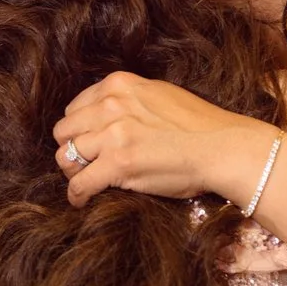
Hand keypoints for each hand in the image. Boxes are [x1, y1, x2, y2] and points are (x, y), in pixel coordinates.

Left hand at [52, 71, 270, 207]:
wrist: (222, 146)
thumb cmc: (198, 124)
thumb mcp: (157, 94)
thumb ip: (127, 100)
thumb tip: (105, 114)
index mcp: (118, 85)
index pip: (75, 108)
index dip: (79, 129)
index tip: (88, 142)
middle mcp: (110, 105)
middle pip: (64, 131)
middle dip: (72, 149)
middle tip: (86, 164)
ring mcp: (113, 134)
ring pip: (66, 157)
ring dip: (74, 172)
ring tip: (86, 181)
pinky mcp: (118, 163)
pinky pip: (80, 183)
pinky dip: (77, 195)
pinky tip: (81, 200)